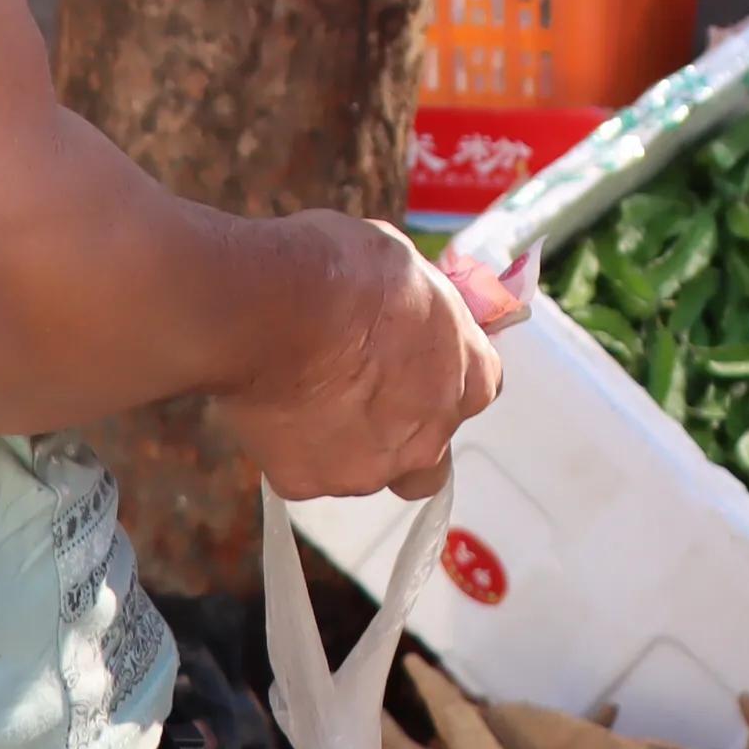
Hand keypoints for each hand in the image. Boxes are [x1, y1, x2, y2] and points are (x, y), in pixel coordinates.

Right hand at [215, 208, 506, 502]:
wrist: (273, 308)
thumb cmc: (346, 273)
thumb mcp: (407, 265)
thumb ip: (420, 308)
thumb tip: (410, 309)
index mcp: (470, 378)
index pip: (474, 387)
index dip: (440, 372)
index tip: (410, 355)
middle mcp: (431, 436)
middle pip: (427, 446)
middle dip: (401, 426)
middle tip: (360, 386)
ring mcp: (370, 468)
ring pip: (367, 468)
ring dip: (347, 441)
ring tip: (308, 392)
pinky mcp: (307, 482)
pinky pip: (305, 469)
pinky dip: (293, 446)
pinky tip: (274, 405)